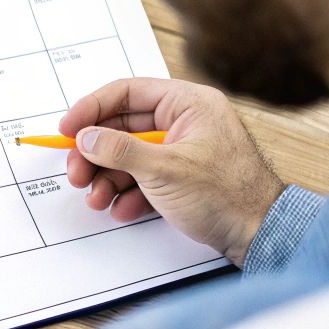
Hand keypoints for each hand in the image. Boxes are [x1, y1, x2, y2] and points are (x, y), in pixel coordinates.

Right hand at [59, 77, 283, 267]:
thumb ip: (119, 149)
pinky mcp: (183, 177)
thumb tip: (86, 137)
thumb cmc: (229, 196)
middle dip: (96, 154)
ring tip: (96, 198)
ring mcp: (184, 150)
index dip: (92, 109)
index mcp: (189, 104)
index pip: (128, 92)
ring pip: (130, 156)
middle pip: (123, 127)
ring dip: (108, 178)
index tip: (67, 130)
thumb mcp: (165, 170)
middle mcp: (186, 122)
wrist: (262, 236)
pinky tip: (121, 208)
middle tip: (77, 174)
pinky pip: (144, 177)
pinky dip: (128, 193)